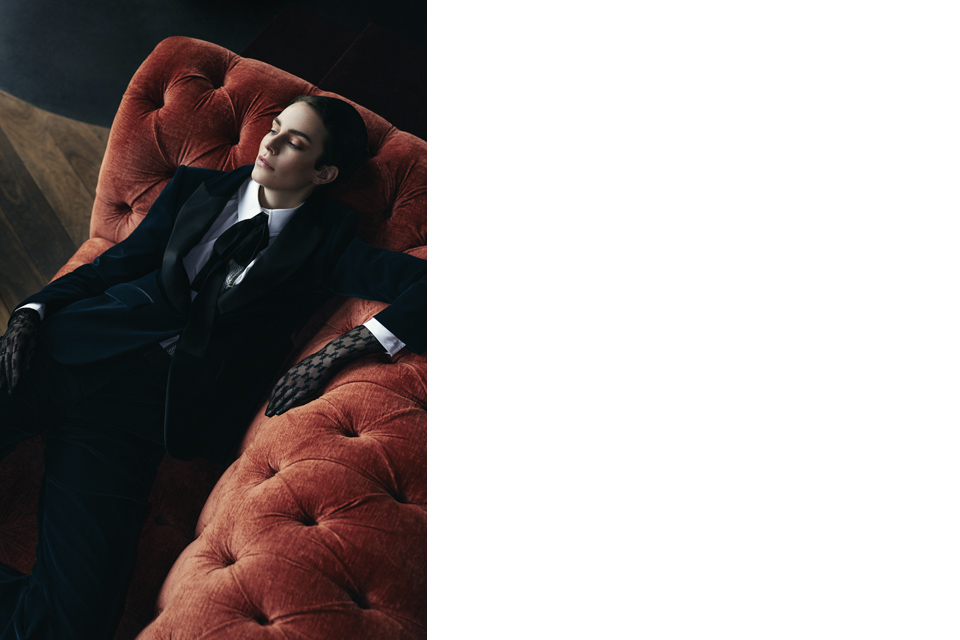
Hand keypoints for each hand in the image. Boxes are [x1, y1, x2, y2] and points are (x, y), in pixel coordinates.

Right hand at [0, 308, 40, 394]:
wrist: (23, 319)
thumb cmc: (32, 332)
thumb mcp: (34, 343)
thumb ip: (30, 356)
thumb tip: (26, 370)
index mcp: (18, 344)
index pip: (16, 363)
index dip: (15, 375)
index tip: (16, 385)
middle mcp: (7, 345)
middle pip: (5, 365)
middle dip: (6, 379)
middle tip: (9, 392)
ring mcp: (1, 345)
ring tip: (0, 388)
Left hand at [266, 325, 382, 416]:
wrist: (326, 359)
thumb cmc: (319, 361)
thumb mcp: (306, 364)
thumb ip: (300, 371)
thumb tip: (300, 374)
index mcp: (290, 373)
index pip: (278, 385)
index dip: (274, 394)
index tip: (270, 401)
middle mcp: (290, 379)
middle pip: (278, 393)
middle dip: (272, 403)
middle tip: (267, 412)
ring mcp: (296, 384)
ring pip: (282, 398)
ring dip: (275, 407)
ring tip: (269, 414)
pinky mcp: (303, 390)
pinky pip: (291, 400)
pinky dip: (284, 407)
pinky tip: (279, 412)